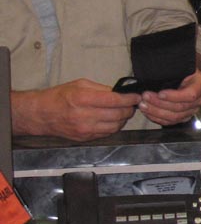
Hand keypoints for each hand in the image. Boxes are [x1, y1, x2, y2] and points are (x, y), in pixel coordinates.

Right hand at [12, 79, 138, 141]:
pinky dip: (114, 126)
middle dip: (129, 109)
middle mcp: (84, 116)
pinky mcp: (85, 138)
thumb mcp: (80, 85)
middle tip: (131, 104)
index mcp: (83, 99)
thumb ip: (102, 89)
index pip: (115, 100)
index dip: (130, 99)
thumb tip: (121, 93)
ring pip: (115, 126)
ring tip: (122, 111)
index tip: (136, 97)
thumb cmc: (59, 96)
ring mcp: (85, 129)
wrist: (41, 114)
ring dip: (123, 119)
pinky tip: (112, 120)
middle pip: (118, 114)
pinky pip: (107, 133)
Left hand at [139, 69, 200, 127]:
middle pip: (180, 107)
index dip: (174, 96)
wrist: (187, 76)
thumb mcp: (181, 66)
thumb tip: (156, 72)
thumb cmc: (183, 70)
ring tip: (143, 105)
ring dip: (155, 111)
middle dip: (159, 103)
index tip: (159, 93)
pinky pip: (170, 122)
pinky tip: (147, 111)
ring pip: (174, 116)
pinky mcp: (184, 117)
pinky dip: (156, 118)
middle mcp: (200, 99)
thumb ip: (173, 70)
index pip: (190, 95)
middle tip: (145, 97)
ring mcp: (193, 110)